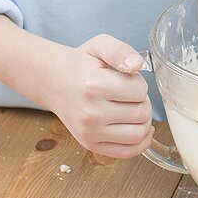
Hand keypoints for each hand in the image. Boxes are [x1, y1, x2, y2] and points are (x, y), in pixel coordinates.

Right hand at [49, 35, 153, 157]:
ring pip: (138, 134)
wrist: (54, 82)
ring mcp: (89, 132)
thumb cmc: (81, 63)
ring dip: (143, 120)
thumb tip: (136, 65)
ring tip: (132, 108)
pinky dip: (140, 142)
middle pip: (141, 113)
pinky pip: (126, 152)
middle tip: (129, 93)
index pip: (139, 90)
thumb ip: (121, 50)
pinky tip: (140, 128)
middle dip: (143, 100)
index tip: (128, 79)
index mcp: (94, 86)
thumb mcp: (99, 45)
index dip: (140, 82)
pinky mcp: (90, 144)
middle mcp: (91, 113)